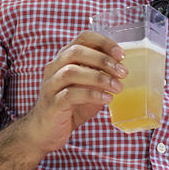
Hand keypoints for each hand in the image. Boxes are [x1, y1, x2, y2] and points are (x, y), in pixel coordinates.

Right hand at [27, 30, 126, 153]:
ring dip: (99, 78)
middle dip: (103, 60)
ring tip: (118, 87)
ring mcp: (50, 85)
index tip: (121, 54)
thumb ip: (100, 76)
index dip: (104, 42)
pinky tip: (106, 99)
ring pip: (71, 72)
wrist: (45, 131)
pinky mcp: (51, 103)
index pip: (83, 38)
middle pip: (76, 51)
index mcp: (64, 58)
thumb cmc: (70, 106)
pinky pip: (70, 94)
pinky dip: (92, 94)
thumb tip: (123, 69)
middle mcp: (54, 67)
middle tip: (123, 73)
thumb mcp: (88, 87)